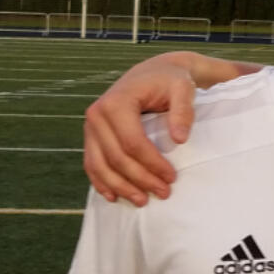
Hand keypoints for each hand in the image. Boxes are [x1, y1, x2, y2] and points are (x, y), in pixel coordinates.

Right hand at [83, 52, 259, 204]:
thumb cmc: (171, 81)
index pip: (132, 142)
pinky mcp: (91, 136)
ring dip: (120, 187)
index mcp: (116, 102)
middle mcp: (96, 114)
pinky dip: (101, 182)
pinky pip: (91, 164)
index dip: (152, 163)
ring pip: (100, 165)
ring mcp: (90, 127)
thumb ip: (182, 111)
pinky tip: (113, 196)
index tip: (172, 177)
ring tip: (142, 201)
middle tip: (164, 193)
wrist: (154, 72)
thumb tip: (179, 139)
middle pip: (116, 157)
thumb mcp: (183, 88)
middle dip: (139, 179)